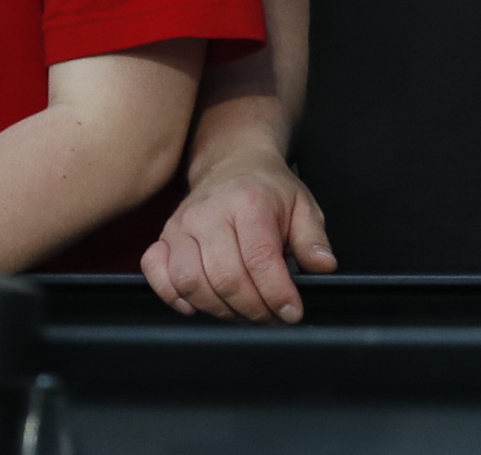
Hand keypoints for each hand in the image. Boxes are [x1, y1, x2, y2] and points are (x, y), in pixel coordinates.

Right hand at [142, 157, 334, 324]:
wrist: (233, 164)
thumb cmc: (268, 189)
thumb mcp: (302, 206)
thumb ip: (313, 239)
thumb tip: (322, 266)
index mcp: (249, 203)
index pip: (260, 258)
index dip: (276, 293)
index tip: (291, 311)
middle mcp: (210, 214)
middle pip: (225, 278)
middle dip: (252, 308)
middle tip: (270, 316)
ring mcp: (181, 226)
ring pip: (191, 282)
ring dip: (218, 309)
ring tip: (243, 312)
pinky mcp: (163, 238)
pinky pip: (157, 275)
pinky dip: (173, 297)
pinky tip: (197, 305)